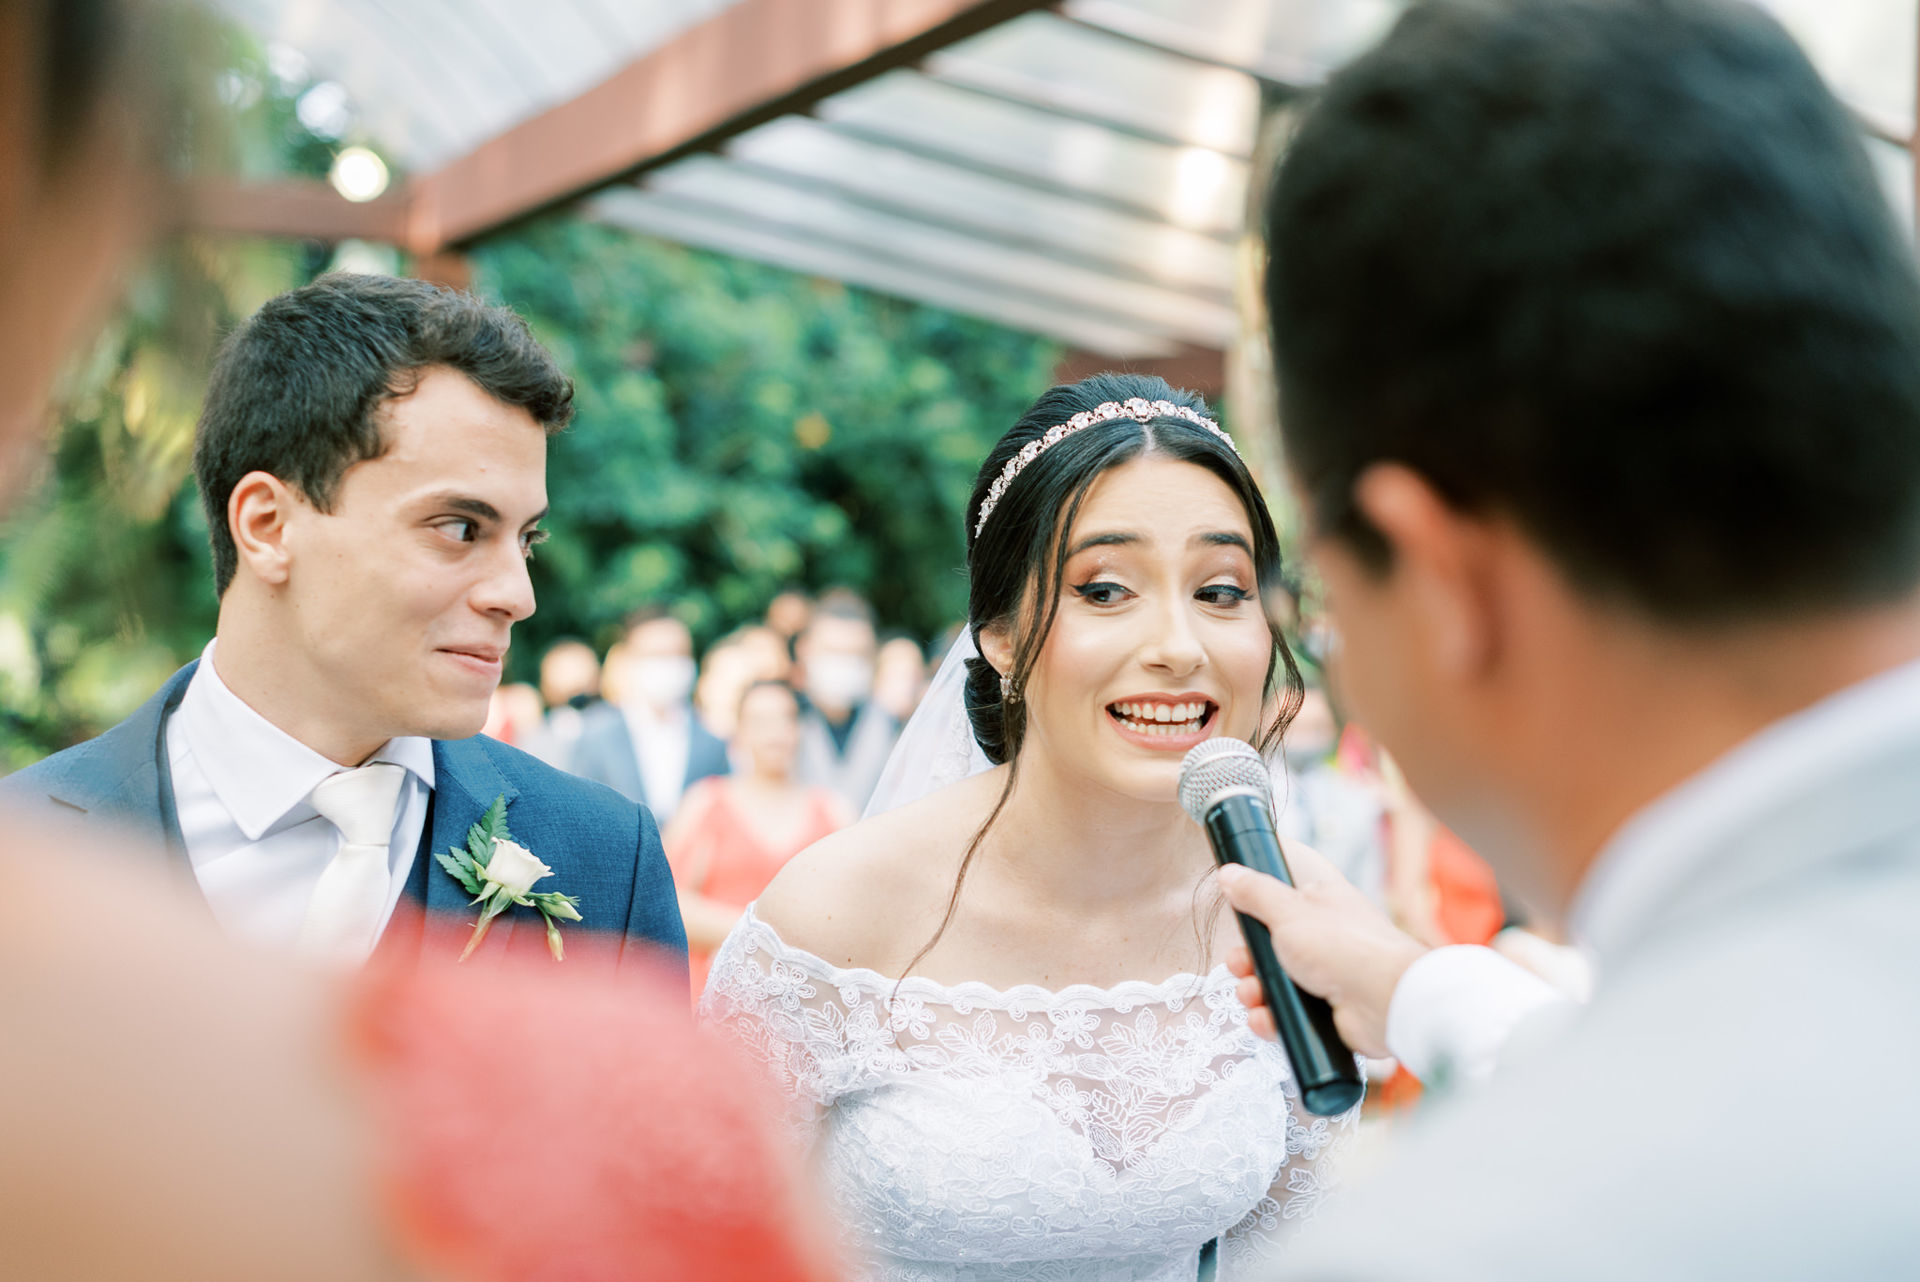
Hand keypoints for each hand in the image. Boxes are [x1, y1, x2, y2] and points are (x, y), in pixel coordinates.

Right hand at [1217, 842, 1429, 1057]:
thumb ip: (1256, 893)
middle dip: (1248, 962)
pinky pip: (1290, 1015)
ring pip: (1278, 985)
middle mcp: (1326, 940)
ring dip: (1256, 992)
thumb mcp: (1288, 910)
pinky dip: (1273, 1018)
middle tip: (1240, 968)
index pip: (1282, 906)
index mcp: (1322, 906)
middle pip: (1274, 950)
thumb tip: (1229, 872)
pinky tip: (1264, 1020)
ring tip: (1252, 997)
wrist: (1384, 1001)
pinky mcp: (1328, 1013)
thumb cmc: (1343, 946)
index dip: (1257, 918)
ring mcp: (1329, 978)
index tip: (1240, 926)